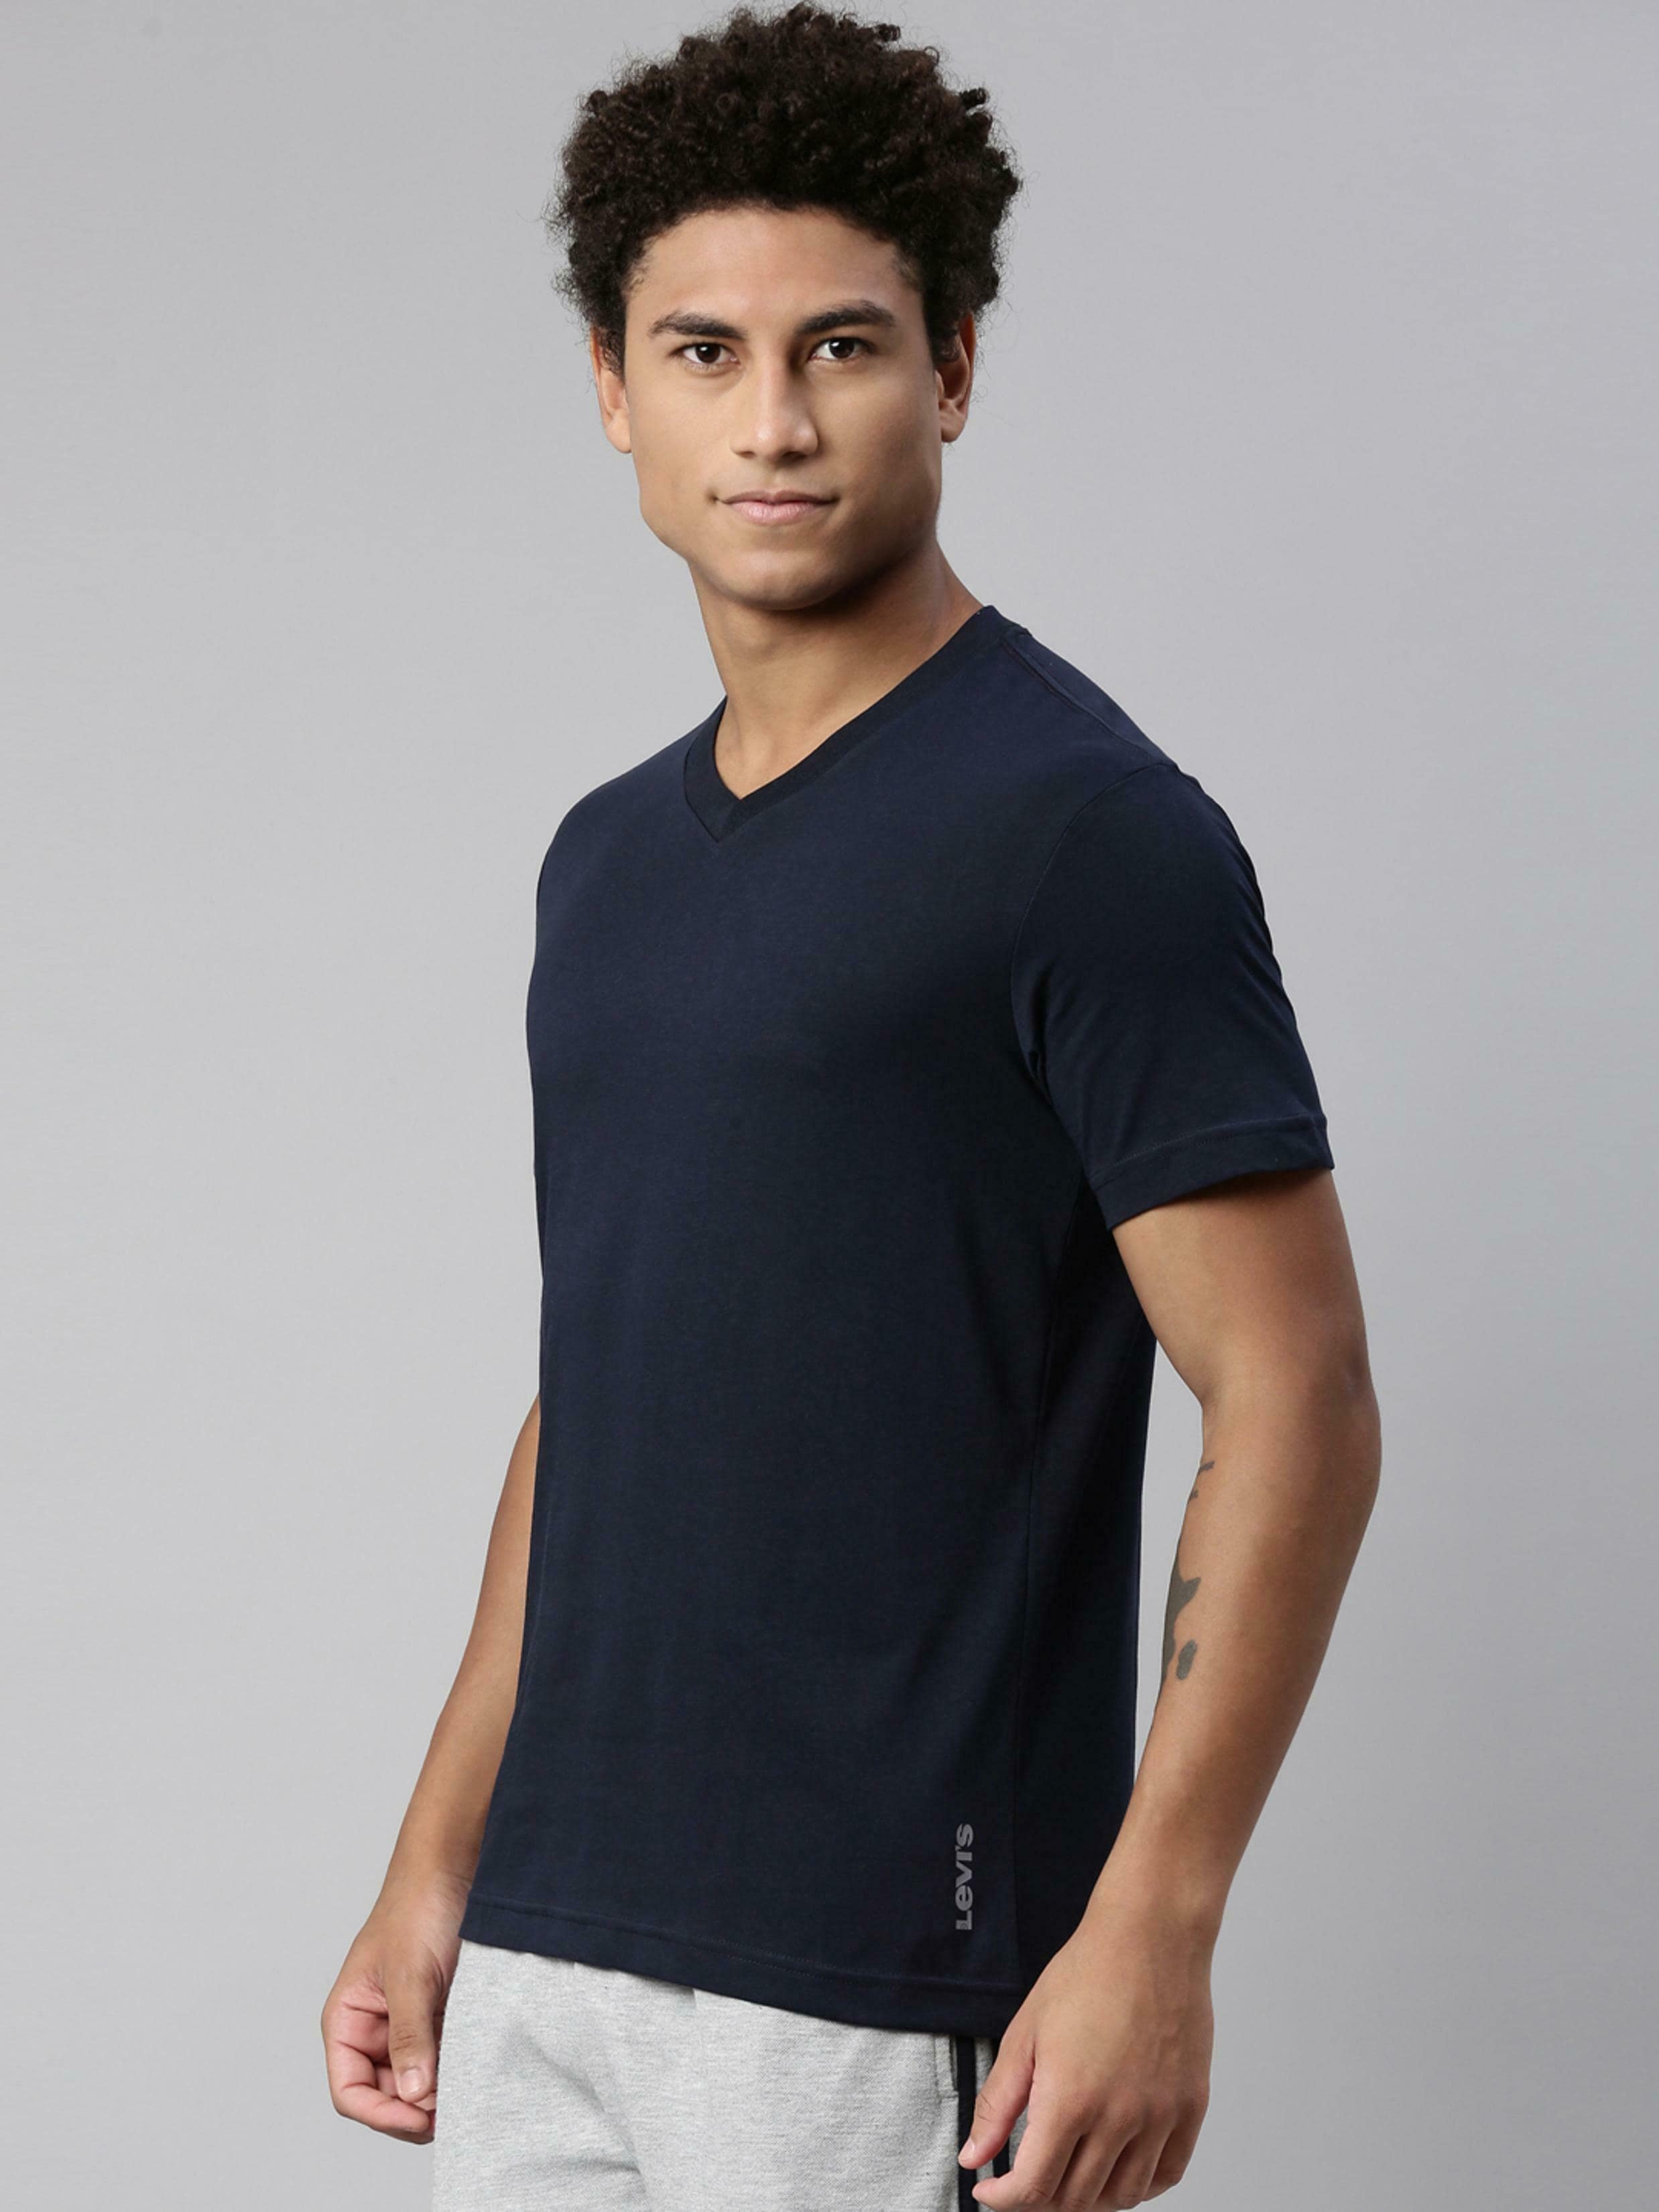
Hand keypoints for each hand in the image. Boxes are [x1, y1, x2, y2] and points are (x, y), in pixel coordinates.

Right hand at [320, 1869, 470, 2142]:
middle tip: (454, 2108)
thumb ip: (409, 2036)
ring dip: (439, 2092)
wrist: (455, 1864)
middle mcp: (373, 2028)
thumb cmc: (419, 1908)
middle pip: (384, 2096)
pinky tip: (476, 2067)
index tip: (421, 2119)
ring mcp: (407, 2024)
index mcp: (348, 2019)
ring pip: (417, 2082)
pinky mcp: (439, 2015)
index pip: (349, 2091)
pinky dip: (456, 2069)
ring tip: (468, 2088)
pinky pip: (443, 2058)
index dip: (381, 2114)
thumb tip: (414, 2095)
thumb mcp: (411, 1975)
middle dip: (414, 2109)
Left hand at [957, 1890, 1214, 2206]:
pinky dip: (1139, 2185)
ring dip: (1089, 2197)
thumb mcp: (1025, 2034)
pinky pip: (1166, 2175)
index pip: (1034, 2187)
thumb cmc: (1087, 1973)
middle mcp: (1119, 2117)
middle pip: (1076, 2198)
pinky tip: (1117, 2167)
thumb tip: (974, 2156)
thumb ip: (998, 2103)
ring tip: (1068, 2172)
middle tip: (1025, 2174)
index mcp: (1070, 2099)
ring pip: (1122, 2195)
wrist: (1150, 1937)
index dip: (1004, 2200)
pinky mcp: (1191, 2107)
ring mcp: (1160, 2116)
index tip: (990, 2191)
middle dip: (1041, 2197)